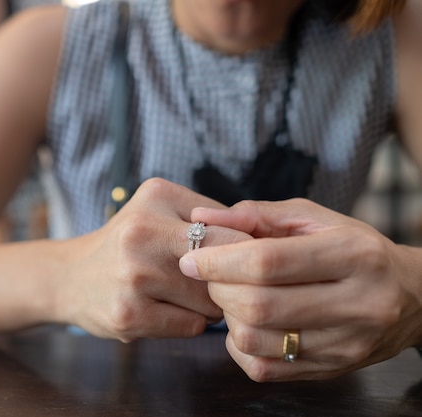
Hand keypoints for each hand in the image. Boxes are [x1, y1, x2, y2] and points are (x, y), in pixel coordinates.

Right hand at [56, 178, 251, 341]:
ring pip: (212, 302)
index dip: (247, 253)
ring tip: (179, 293)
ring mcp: (133, 275)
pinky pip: (192, 327)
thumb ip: (211, 218)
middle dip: (227, 280)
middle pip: (224, 268)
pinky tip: (162, 310)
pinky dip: (187, 323)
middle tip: (215, 282)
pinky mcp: (128, 315)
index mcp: (157, 195)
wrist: (70, 277)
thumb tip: (264, 245)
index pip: (233, 230)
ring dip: (208, 304)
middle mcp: (142, 231)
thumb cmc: (128, 243)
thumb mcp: (160, 209)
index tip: (247, 265)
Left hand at [179, 199, 421, 380]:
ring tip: (232, 297)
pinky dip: (239, 346)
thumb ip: (256, 215)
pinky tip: (247, 323)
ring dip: (227, 317)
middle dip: (218, 289)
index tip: (191, 258)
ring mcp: (346, 344)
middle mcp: (358, 303)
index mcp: (354, 255)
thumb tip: (201, 217)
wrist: (411, 298)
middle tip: (211, 277)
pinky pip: (263, 369)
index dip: (219, 261)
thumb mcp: (313, 220)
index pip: (268, 262)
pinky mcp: (332, 371)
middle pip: (259, 304)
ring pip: (257, 340)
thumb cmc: (353, 249)